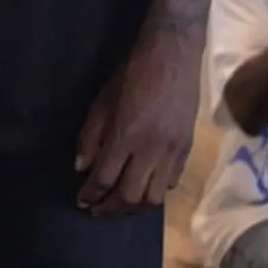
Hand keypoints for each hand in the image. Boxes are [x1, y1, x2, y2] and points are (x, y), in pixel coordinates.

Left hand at [75, 27, 200, 214]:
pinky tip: (143, 190)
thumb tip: (80, 166)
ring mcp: (173, 153)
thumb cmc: (130, 73)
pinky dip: (156, 193)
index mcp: (125, 136)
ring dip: (134, 207)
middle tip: (96, 210)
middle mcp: (151, 151)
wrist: (172, 56)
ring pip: (155, 198)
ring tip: (118, 206)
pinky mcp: (187, 150)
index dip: (90, 194)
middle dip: (110, 208)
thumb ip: (90, 135)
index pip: (104, 178)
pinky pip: (172, 183)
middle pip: (130, 195)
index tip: (81, 202)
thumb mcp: (101, 100)